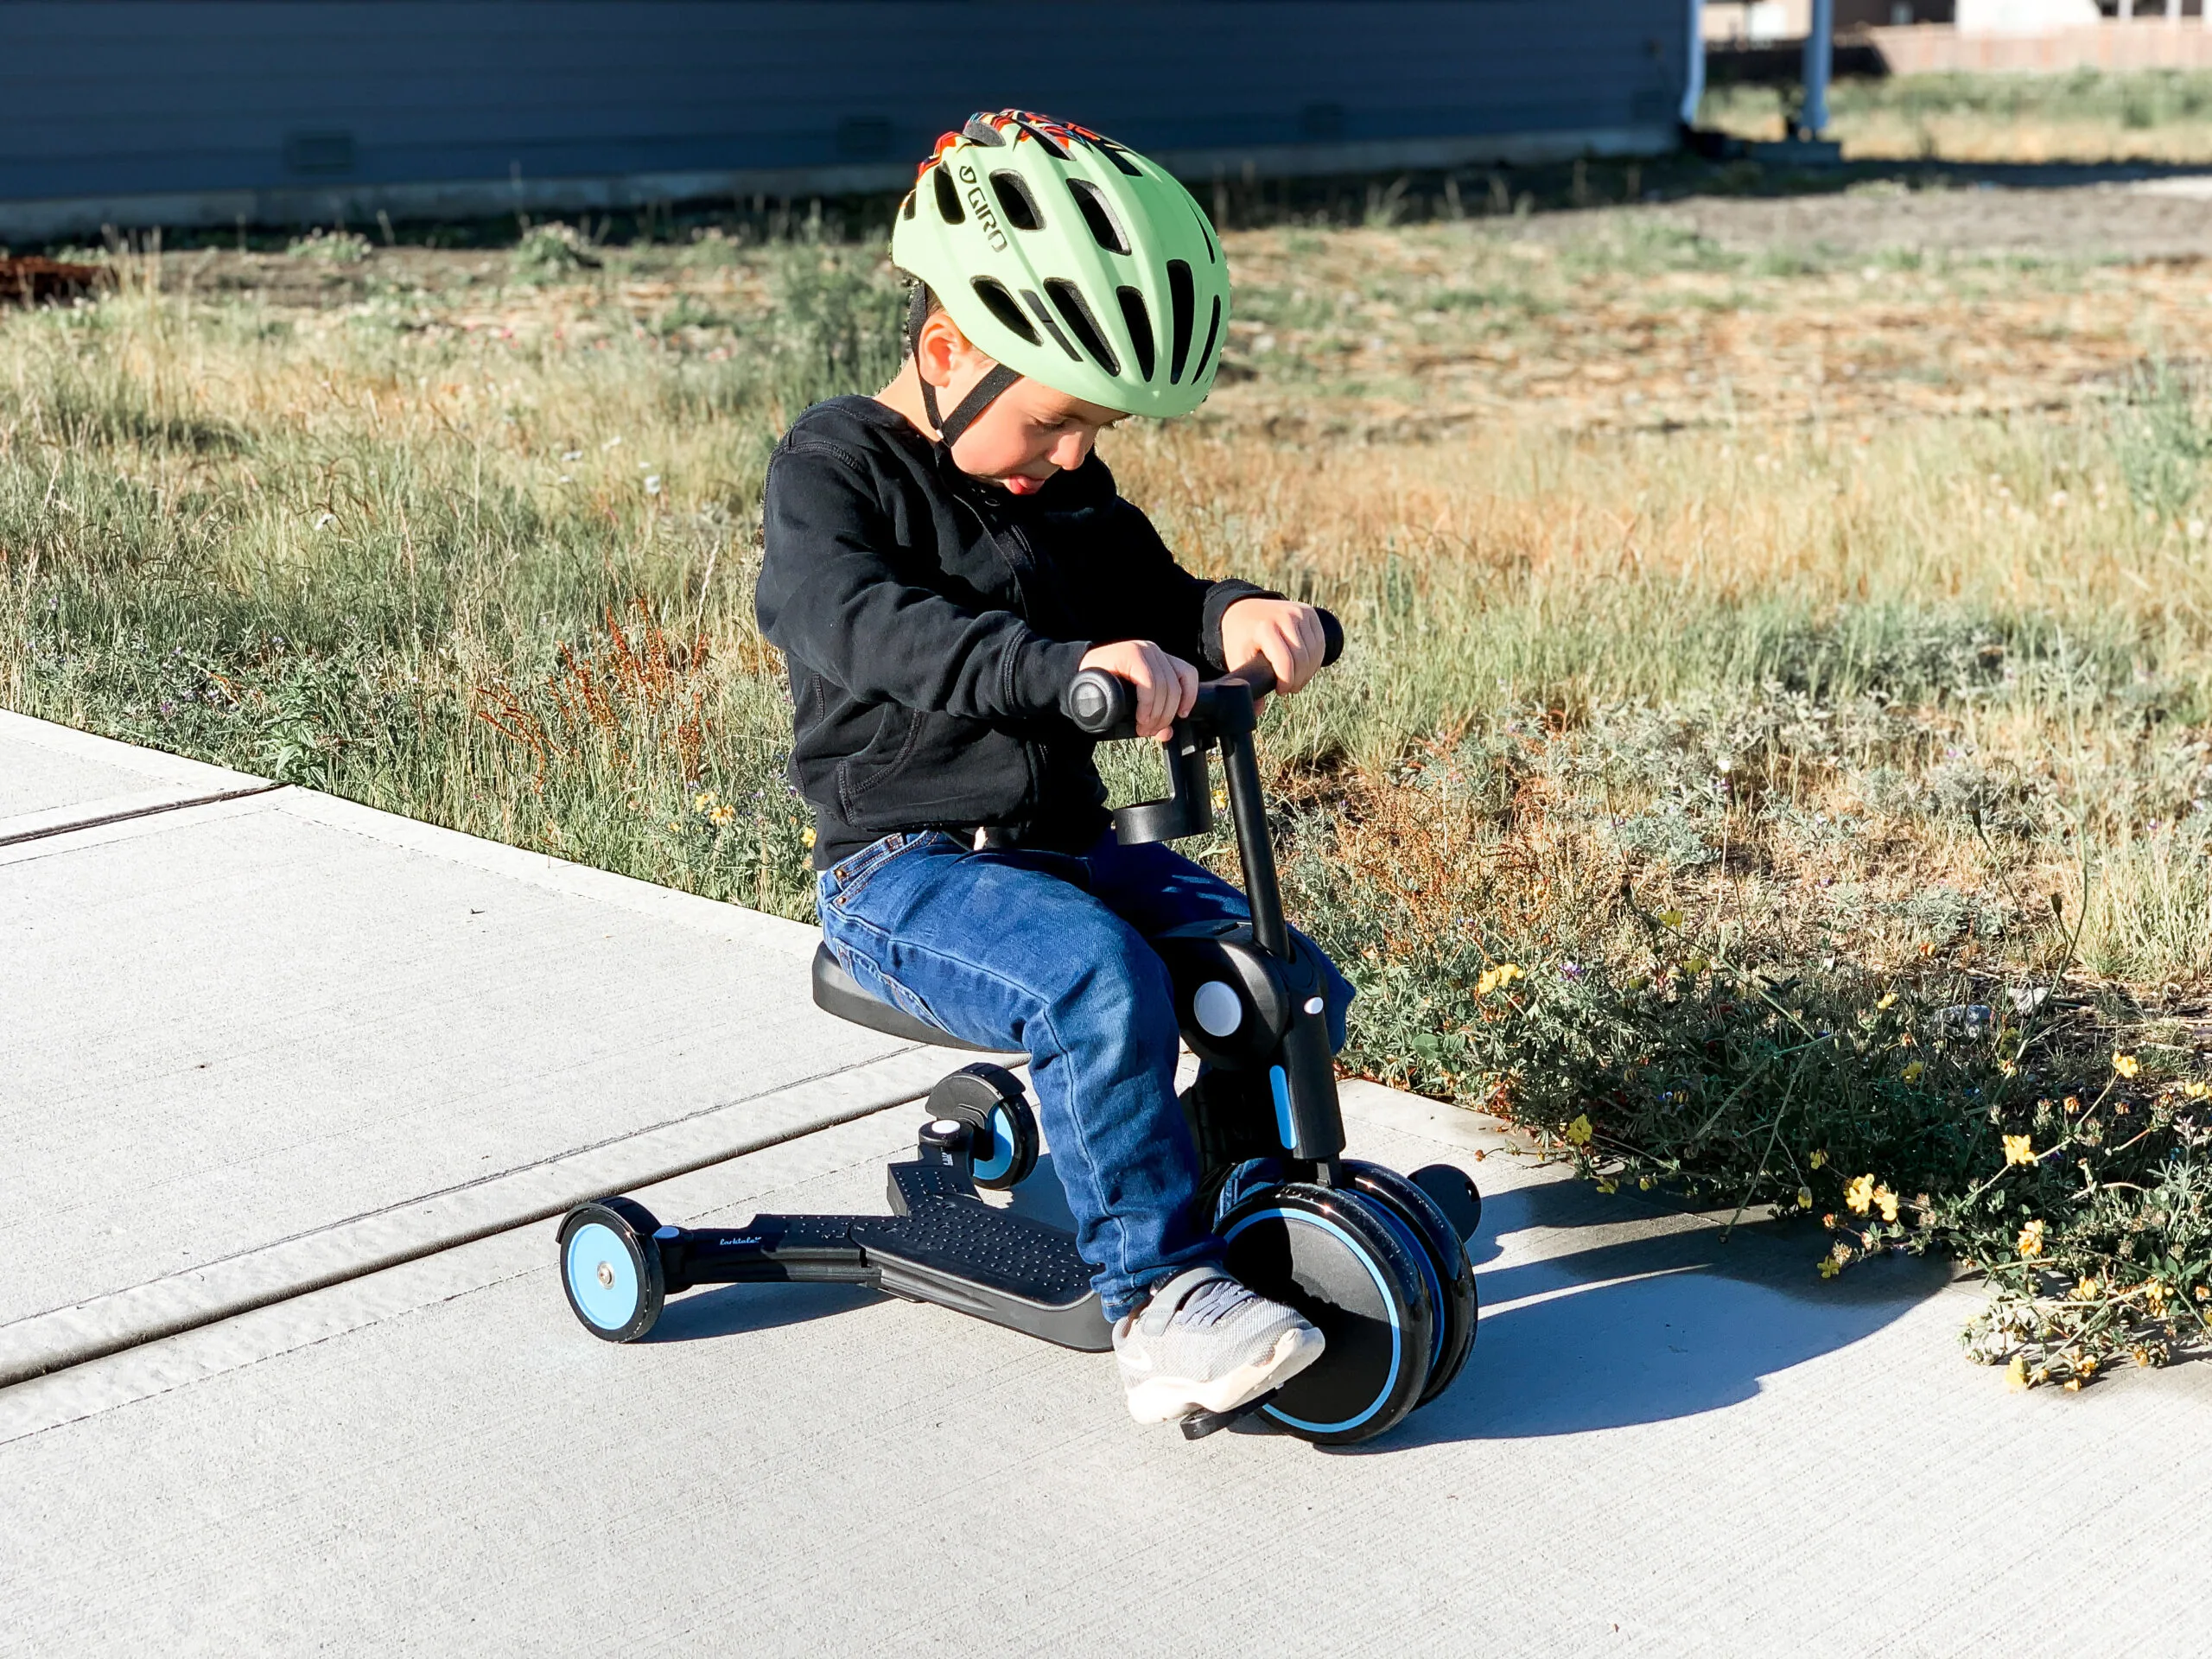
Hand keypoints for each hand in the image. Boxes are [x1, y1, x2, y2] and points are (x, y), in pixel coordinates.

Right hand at [1076, 639, 1198, 740]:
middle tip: (1151, 731)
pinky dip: (1147, 705)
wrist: (1074, 681)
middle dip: (1166, 715)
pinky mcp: (1130, 655)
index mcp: (1158, 658)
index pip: (1187, 674)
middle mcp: (1152, 651)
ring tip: (1143, 728)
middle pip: (1175, 686)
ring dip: (1156, 714)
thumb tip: (1167, 733)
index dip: (1188, 697)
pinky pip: (1149, 684)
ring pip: (1164, 687)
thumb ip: (1152, 715)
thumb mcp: (1133, 704)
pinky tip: (1140, 717)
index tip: (1180, 716)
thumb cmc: (1103, 691)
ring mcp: (1142, 650)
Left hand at [1220, 599, 1325, 699]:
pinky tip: (1305, 667)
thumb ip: (1247, 684)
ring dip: (1308, 672)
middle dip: (1298, 680)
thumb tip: (1255, 712)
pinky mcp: (1309, 612)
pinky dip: (1316, 659)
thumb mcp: (1237, 659)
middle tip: (1289, 688)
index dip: (1287, 682)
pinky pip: (1320, 642)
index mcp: (1266, 628)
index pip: (1285, 662)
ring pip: (1315, 652)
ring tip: (1296, 679)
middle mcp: (1285, 617)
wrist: (1244, 609)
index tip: (1280, 691)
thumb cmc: (1241, 638)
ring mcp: (1300, 612)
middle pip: (1303, 659)